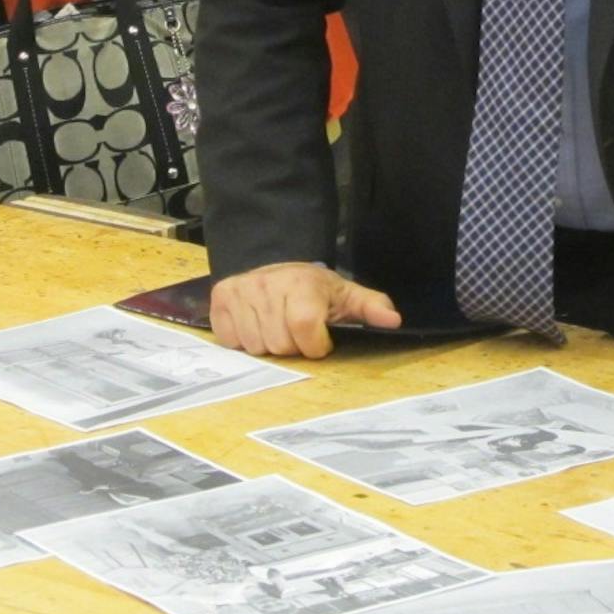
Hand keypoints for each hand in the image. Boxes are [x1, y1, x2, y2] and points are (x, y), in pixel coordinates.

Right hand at [209, 262, 401, 358]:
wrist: (276, 266)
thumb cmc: (313, 288)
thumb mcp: (344, 295)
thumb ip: (370, 306)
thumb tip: (393, 320)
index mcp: (302, 284)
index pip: (304, 329)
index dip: (315, 345)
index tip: (319, 341)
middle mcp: (268, 284)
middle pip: (279, 344)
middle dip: (292, 347)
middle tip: (296, 332)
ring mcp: (241, 291)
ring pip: (254, 346)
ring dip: (267, 345)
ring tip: (276, 328)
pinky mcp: (220, 298)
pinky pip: (230, 340)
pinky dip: (242, 340)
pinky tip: (255, 325)